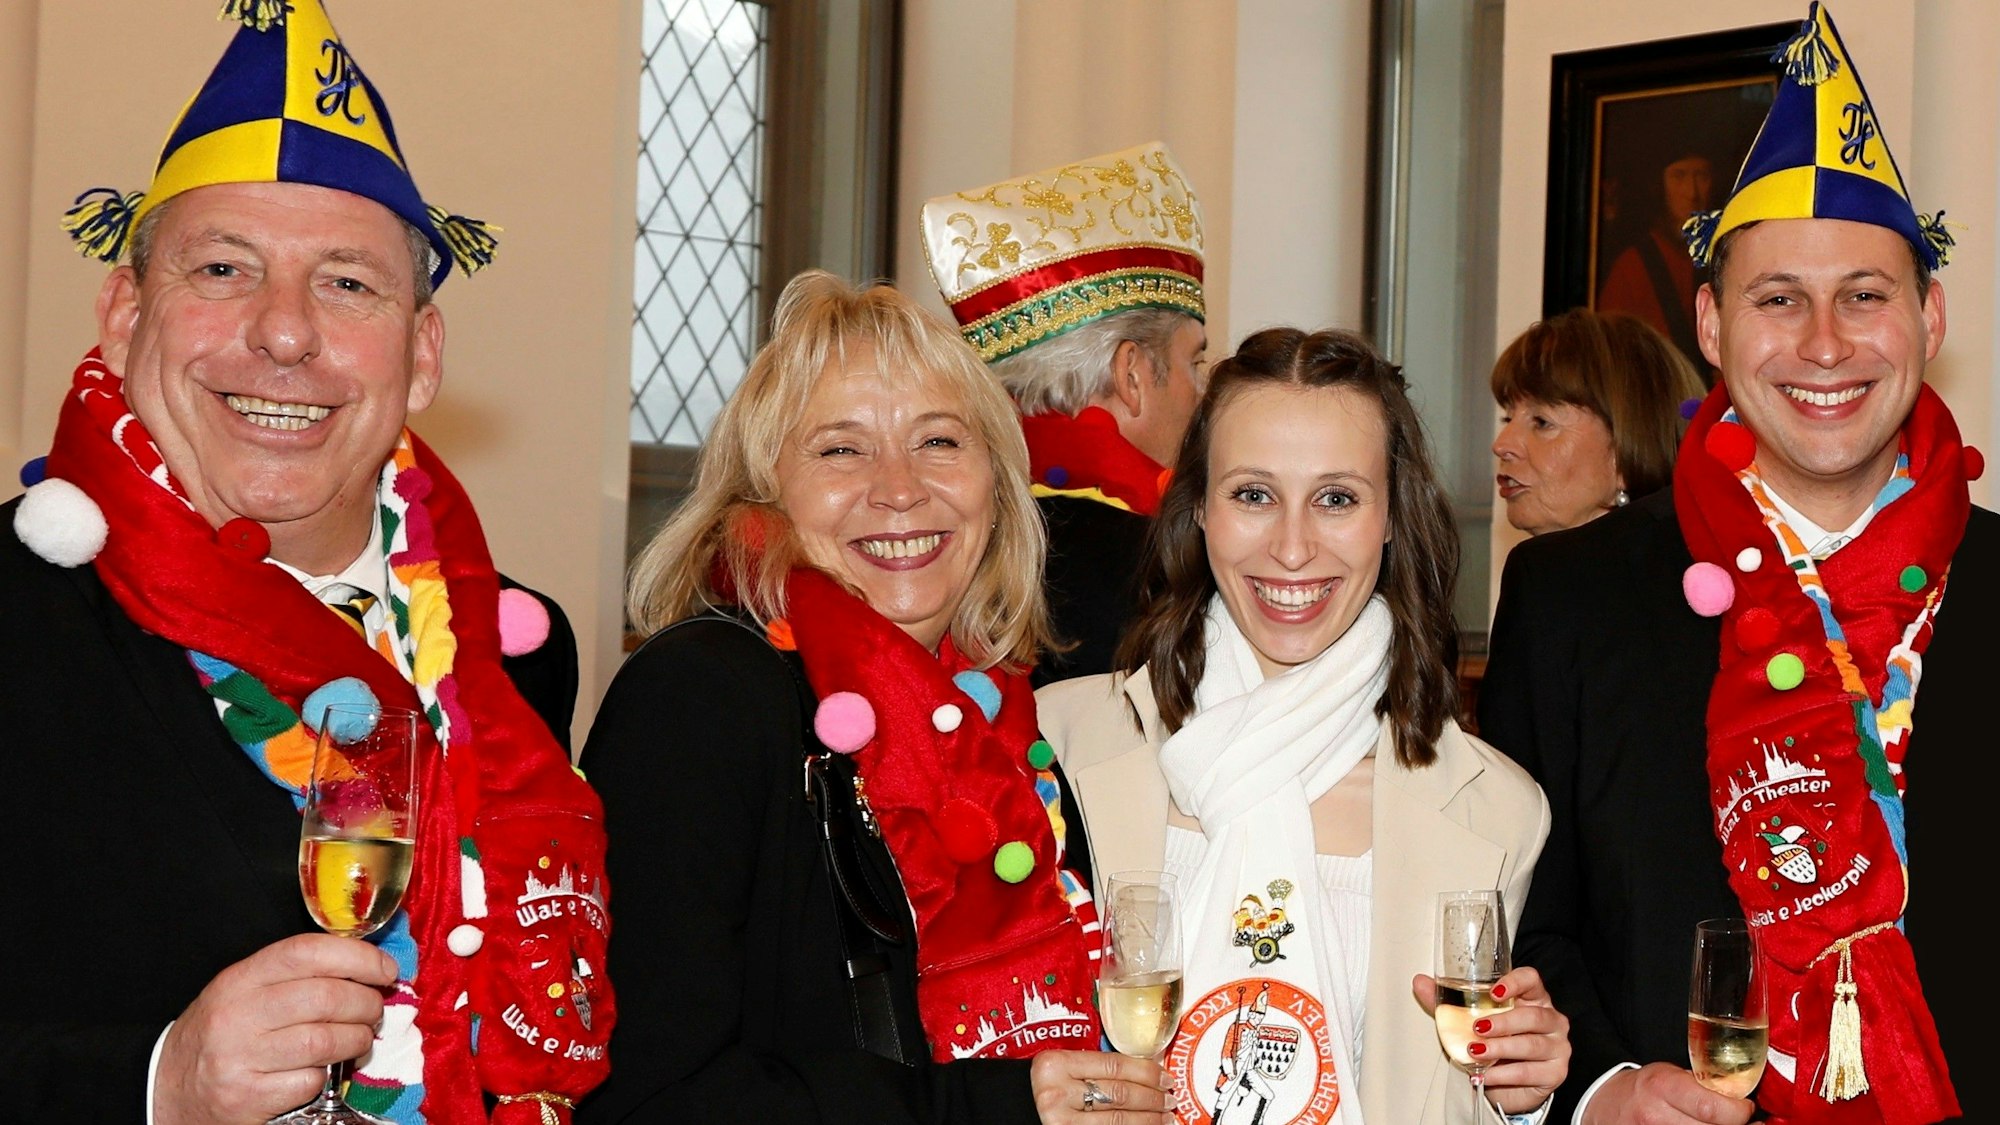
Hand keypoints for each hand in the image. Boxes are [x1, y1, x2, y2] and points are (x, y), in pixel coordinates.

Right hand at [153, 934, 399, 1124]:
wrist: (168, 1088)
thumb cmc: (221, 1034)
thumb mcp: (246, 992)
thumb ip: (296, 975)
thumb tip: (366, 966)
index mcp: (239, 980)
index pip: (306, 952)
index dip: (357, 956)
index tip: (385, 969)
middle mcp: (236, 1015)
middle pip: (325, 997)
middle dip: (366, 1003)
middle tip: (374, 1010)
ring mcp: (239, 1058)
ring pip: (324, 1041)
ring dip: (356, 1039)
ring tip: (359, 1039)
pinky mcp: (247, 1097)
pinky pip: (309, 1081)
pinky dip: (324, 1076)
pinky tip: (318, 1071)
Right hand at [1030, 1048, 1174, 1123]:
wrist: (1015, 1111)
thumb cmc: (1044, 1090)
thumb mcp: (1062, 1071)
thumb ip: (1094, 1067)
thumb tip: (1145, 1072)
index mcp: (1056, 1065)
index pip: (1114, 1066)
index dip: (1147, 1072)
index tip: (1165, 1077)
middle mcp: (1056, 1093)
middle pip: (1120, 1094)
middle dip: (1152, 1097)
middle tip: (1169, 1098)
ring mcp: (1060, 1121)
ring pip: (1118, 1120)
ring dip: (1148, 1119)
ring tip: (1165, 1117)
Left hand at [1413, 966, 1569, 1115]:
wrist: (1506, 1083)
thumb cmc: (1494, 1042)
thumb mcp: (1469, 1020)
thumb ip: (1448, 1002)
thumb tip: (1420, 982)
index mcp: (1532, 998)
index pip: (1531, 980)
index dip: (1515, 982)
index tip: (1494, 991)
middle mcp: (1549, 1019)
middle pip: (1533, 1015)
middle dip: (1503, 1022)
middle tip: (1477, 1028)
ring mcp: (1556, 1046)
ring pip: (1532, 1044)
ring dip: (1501, 1048)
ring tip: (1476, 1052)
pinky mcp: (1555, 1072)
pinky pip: (1530, 1071)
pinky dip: (1505, 1074)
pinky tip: (1487, 1074)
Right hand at [1580, 1062, 1755, 1124]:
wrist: (1604, 1105)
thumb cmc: (1642, 1088)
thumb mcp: (1668, 1075)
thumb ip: (1702, 1086)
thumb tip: (1740, 1098)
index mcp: (1662, 1087)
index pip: (1712, 1108)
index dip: (1739, 1111)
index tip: (1746, 1108)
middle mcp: (1656, 1116)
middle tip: (1743, 1121)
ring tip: (1725, 1124)